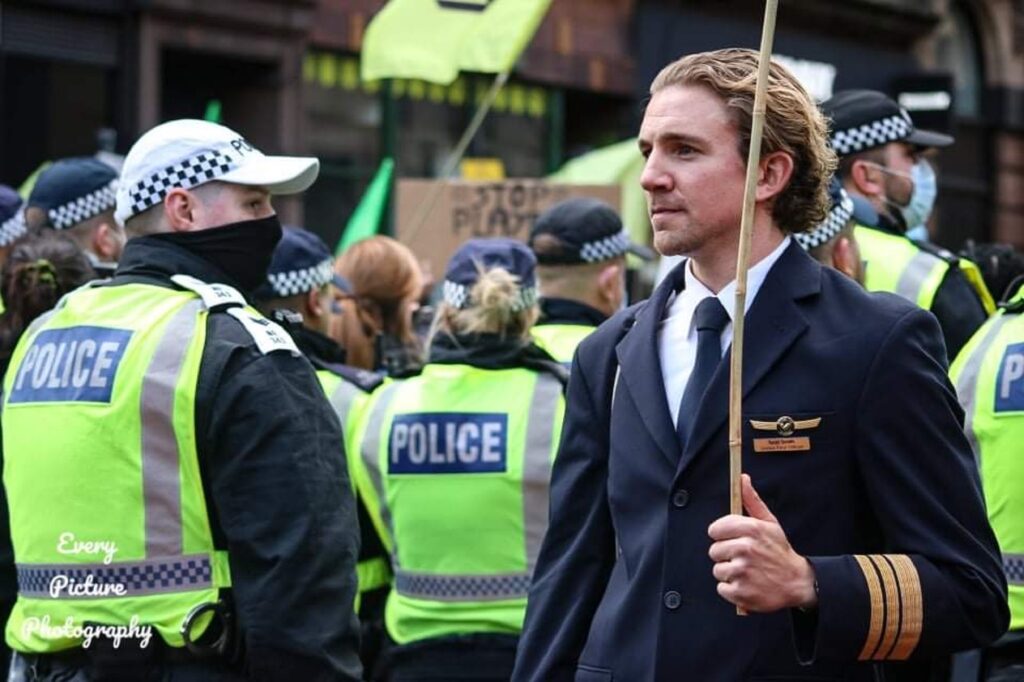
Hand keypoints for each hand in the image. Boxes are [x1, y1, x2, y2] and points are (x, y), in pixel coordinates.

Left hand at [707, 474, 816, 612]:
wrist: (797, 583)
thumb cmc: (779, 551)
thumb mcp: (769, 523)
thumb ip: (752, 501)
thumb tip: (742, 478)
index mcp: (750, 530)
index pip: (715, 529)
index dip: (723, 536)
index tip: (733, 540)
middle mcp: (745, 549)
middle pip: (714, 551)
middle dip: (726, 555)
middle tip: (745, 558)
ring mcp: (742, 571)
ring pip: (718, 570)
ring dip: (730, 573)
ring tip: (748, 572)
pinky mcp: (740, 592)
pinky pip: (722, 588)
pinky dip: (732, 590)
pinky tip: (747, 584)